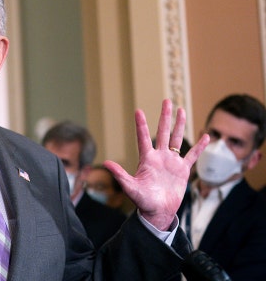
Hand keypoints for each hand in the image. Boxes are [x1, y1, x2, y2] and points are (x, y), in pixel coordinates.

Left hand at [104, 99, 208, 229]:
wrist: (158, 212)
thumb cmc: (143, 201)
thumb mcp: (130, 187)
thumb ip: (120, 175)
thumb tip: (106, 163)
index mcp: (147, 159)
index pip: (143, 138)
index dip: (141, 125)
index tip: (138, 110)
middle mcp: (159, 157)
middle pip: (162, 132)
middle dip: (165, 117)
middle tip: (166, 101)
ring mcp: (171, 162)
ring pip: (176, 139)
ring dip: (179, 125)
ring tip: (181, 110)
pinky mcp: (182, 170)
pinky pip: (192, 155)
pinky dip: (199, 147)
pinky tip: (205, 136)